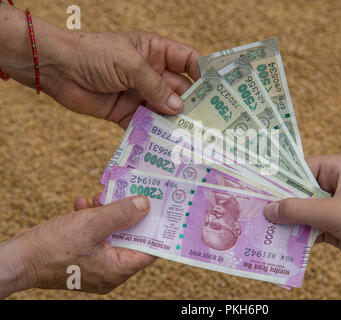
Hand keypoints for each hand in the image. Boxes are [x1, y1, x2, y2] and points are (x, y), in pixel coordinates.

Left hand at [0, 5, 200, 127]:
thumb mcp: (129, 64)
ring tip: (192, 136)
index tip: (219, 91)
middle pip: (178, 89)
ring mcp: (139, 93)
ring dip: (175, 122)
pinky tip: (167, 143)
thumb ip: (155, 86)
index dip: (203, 73)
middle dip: (192, 104)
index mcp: (155, 51)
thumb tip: (178, 107)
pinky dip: (154, 133)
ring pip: (164, 109)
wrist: (56, 69)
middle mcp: (150, 73)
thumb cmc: (93, 54)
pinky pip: (145, 124)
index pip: (187, 60)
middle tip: (208, 122)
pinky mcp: (126, 112)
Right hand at [0, 195, 154, 297]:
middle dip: (128, 214)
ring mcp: (95, 264)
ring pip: (111, 234)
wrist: (18, 258)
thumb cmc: (54, 247)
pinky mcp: (82, 257)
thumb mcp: (93, 224)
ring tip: (102, 196)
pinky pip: (95, 236)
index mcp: (118, 269)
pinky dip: (92, 219)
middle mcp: (110, 270)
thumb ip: (122, 213)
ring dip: (107, 212)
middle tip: (132, 193)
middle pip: (130, 238)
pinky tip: (84, 204)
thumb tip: (146, 204)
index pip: (149, 250)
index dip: (156, 229)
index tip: (162, 210)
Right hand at [264, 154, 340, 297]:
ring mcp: (331, 208)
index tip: (254, 188)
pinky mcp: (331, 228)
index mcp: (336, 169)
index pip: (299, 169)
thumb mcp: (334, 212)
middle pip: (297, 191)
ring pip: (300, 211)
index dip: (277, 179)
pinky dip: (294, 235)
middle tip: (252, 209)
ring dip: (284, 221)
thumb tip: (268, 210)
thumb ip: (299, 210)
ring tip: (259, 227)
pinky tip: (276, 242)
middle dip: (279, 203)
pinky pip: (307, 228)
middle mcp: (332, 185)